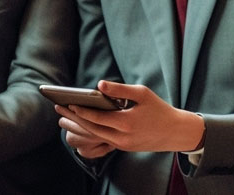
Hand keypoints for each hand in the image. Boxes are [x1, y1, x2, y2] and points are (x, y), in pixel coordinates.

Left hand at [56, 80, 204, 154]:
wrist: (174, 132)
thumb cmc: (159, 109)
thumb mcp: (143, 94)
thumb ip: (120, 90)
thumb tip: (99, 85)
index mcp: (126, 122)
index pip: (97, 117)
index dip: (81, 111)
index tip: (68, 103)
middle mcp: (121, 137)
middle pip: (91, 128)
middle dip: (74, 118)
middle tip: (59, 109)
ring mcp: (121, 145)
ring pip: (94, 136)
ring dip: (79, 126)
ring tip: (66, 117)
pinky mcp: (123, 148)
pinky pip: (102, 139)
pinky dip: (90, 131)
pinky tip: (83, 124)